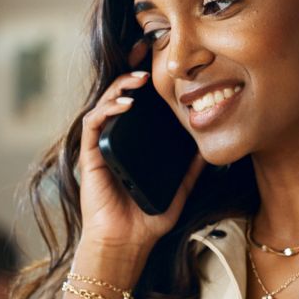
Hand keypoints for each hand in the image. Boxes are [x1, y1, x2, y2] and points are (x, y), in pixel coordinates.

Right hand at [76, 69, 206, 255]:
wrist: (126, 244)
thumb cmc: (147, 221)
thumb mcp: (178, 191)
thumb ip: (190, 171)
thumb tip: (208, 151)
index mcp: (133, 146)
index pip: (138, 106)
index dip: (145, 83)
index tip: (160, 63)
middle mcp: (115, 142)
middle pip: (118, 96)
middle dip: (130, 71)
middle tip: (146, 54)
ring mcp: (101, 147)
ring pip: (104, 104)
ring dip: (119, 86)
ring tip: (139, 79)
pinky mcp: (90, 156)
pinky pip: (93, 124)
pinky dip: (107, 109)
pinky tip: (125, 104)